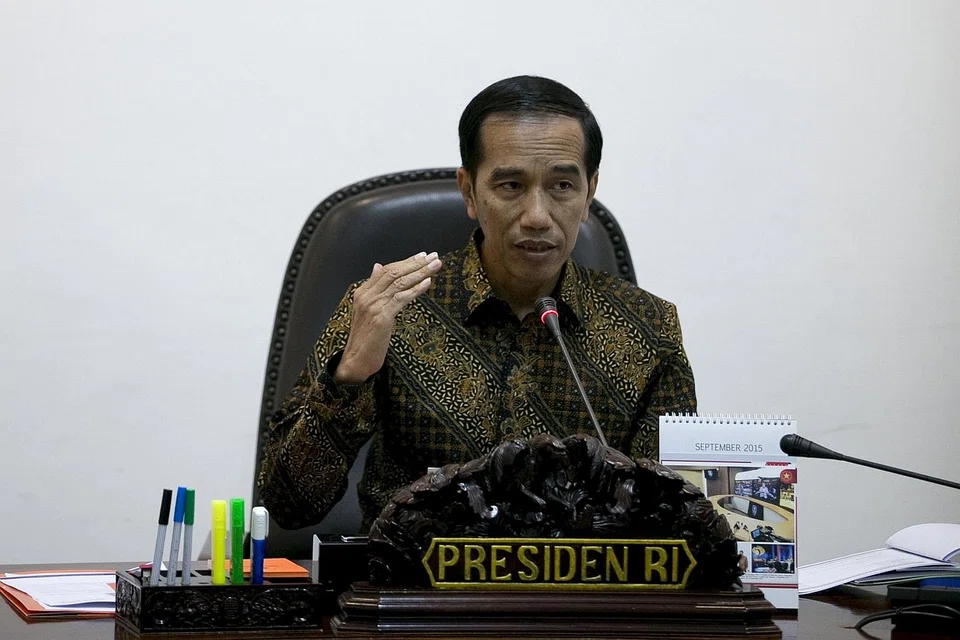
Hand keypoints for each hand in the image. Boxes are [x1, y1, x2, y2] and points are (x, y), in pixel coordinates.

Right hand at [334, 251, 442, 383]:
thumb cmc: (366, 338)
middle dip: (416, 263)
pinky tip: (427, 283)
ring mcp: (373, 306)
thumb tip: (377, 267)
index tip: (422, 256)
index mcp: (363, 292)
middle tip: (434, 256)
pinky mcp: (382, 317)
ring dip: (420, 273)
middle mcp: (367, 295)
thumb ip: (374, 288)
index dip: (406, 261)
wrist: (357, 360)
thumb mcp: (369, 310)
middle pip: (394, 273)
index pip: (387, 270)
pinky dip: (415, 290)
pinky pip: (401, 299)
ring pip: (399, 283)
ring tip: (435, 265)